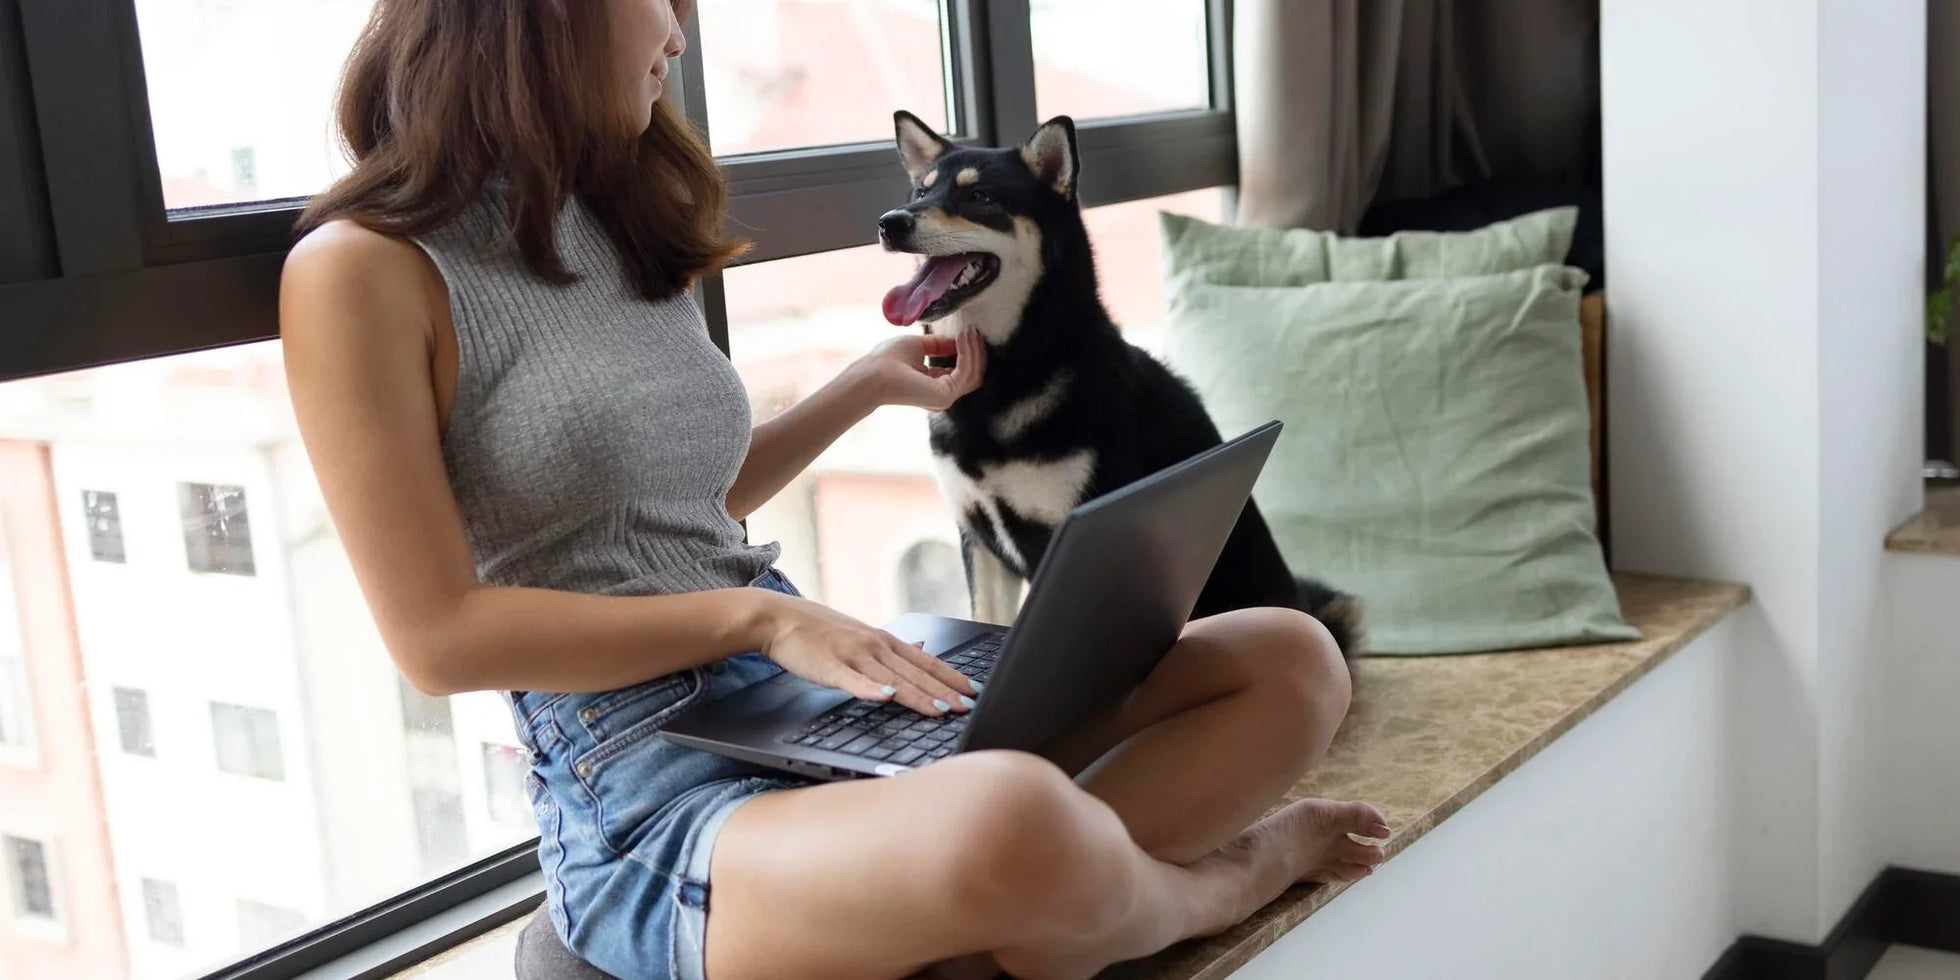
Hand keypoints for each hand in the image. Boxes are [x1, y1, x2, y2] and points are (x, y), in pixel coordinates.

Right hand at [756, 592, 979, 716]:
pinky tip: (886, 698)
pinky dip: (871, 690)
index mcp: (883, 641)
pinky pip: (853, 681)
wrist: (779, 618)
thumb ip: (886, 653)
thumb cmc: (819, 632)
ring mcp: (852, 656)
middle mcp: (874, 646)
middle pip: (915, 673)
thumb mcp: (860, 638)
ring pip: (892, 679)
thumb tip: (915, 659)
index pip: (925, 661)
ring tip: (940, 709)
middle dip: (944, 692)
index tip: (973, 691)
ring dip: (918, 695)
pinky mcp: (829, 667)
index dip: (951, 677)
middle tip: (967, 708)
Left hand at [851, 330, 986, 410]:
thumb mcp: (917, 345)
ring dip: (974, 350)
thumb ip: (938, 345)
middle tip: (974, 332)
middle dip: (975, 351)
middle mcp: (941, 395)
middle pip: (971, 374)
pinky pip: (966, 370)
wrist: (873, 374)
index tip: (969, 333)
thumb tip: (958, 340)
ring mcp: (945, 397)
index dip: (966, 352)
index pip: (959, 371)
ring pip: (973, 373)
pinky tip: (963, 338)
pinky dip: (967, 352)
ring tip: (971, 332)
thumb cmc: (887, 360)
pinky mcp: (946, 394)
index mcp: (932, 386)